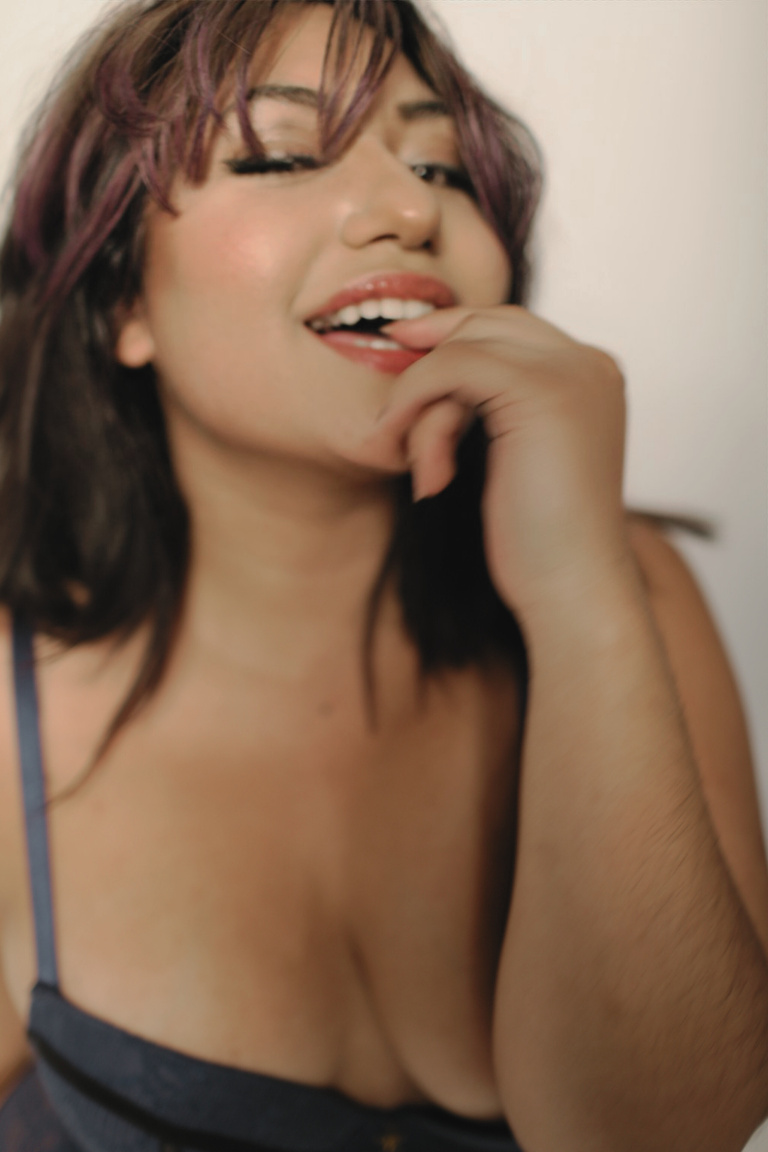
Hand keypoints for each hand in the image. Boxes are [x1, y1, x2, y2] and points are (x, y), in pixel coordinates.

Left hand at [363, 305, 630, 613]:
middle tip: (390, 384)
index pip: (511, 330)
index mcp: (593, 377)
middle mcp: (590, 363)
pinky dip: (418, 402)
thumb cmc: (539, 542)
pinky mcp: (541, 390)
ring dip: (424, 404)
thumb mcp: (519, 459)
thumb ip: (497, 410)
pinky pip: (451, 366)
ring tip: (426, 469)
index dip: (453, 338)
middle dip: (430, 355)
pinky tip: (421, 462)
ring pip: (463, 347)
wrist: (571, 588)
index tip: (405, 352)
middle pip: (486, 323)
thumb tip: (439, 384)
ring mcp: (571, 372)